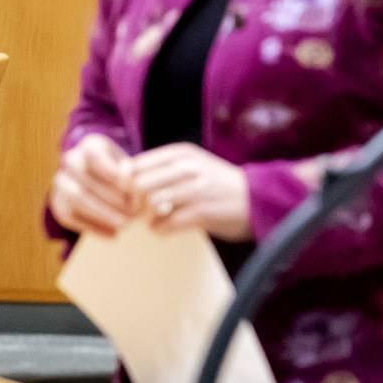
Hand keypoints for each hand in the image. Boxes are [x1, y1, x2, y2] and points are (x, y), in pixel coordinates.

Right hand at [49, 134, 135, 236]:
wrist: (107, 182)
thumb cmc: (126, 174)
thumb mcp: (133, 168)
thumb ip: (133, 173)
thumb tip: (131, 180)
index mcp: (91, 145)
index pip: (94, 153)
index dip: (109, 169)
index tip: (127, 184)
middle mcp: (71, 160)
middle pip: (84, 179)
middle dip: (110, 198)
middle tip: (132, 213)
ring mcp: (61, 181)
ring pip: (75, 198)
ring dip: (101, 214)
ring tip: (124, 225)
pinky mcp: (57, 203)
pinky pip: (69, 216)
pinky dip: (92, 227)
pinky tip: (112, 235)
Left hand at [130, 143, 255, 242]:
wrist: (259, 198)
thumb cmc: (219, 184)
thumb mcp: (193, 165)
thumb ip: (163, 168)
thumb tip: (124, 179)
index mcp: (182, 153)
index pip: (135, 165)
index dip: (125, 184)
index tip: (130, 196)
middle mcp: (187, 167)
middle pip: (139, 184)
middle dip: (134, 202)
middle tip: (140, 212)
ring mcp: (195, 189)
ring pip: (150, 203)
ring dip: (148, 216)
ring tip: (157, 219)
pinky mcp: (202, 211)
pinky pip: (165, 224)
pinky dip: (161, 229)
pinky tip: (168, 228)